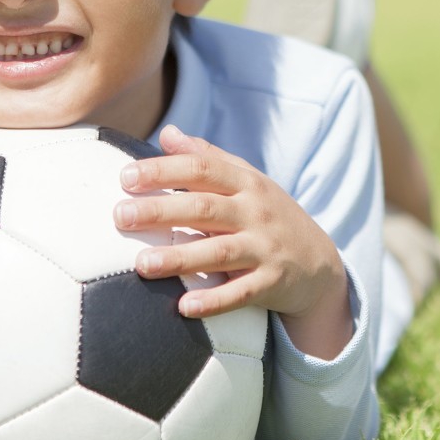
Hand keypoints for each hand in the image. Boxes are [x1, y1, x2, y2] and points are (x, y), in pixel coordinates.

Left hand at [114, 125, 351, 359]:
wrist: (319, 262)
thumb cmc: (269, 215)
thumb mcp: (247, 180)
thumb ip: (209, 157)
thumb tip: (168, 133)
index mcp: (247, 183)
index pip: (202, 169)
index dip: (164, 171)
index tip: (125, 177)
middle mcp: (256, 212)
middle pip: (204, 208)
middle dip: (161, 211)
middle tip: (121, 216)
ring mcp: (265, 248)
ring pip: (219, 252)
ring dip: (180, 258)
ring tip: (142, 264)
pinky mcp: (271, 283)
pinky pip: (241, 293)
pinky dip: (214, 300)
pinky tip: (185, 306)